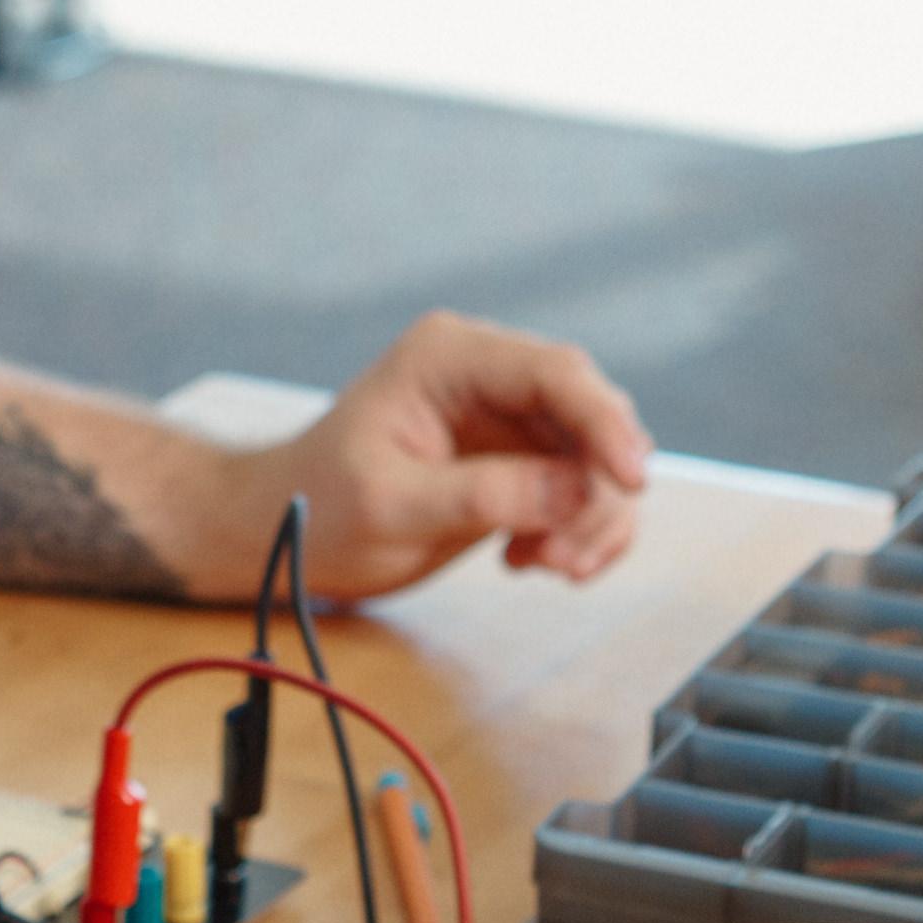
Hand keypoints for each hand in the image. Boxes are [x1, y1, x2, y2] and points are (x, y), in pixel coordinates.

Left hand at [268, 312, 657, 599]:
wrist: (290, 533)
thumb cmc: (320, 506)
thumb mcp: (391, 505)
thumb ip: (482, 495)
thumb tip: (577, 489)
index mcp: (451, 356)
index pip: (555, 372)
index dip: (604, 423)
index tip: (632, 482)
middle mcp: (491, 376)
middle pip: (590, 415)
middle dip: (596, 489)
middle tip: (562, 560)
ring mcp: (511, 420)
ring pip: (597, 459)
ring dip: (592, 520)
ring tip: (543, 565)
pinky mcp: (522, 464)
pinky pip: (585, 491)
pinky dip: (582, 532)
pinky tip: (534, 561)